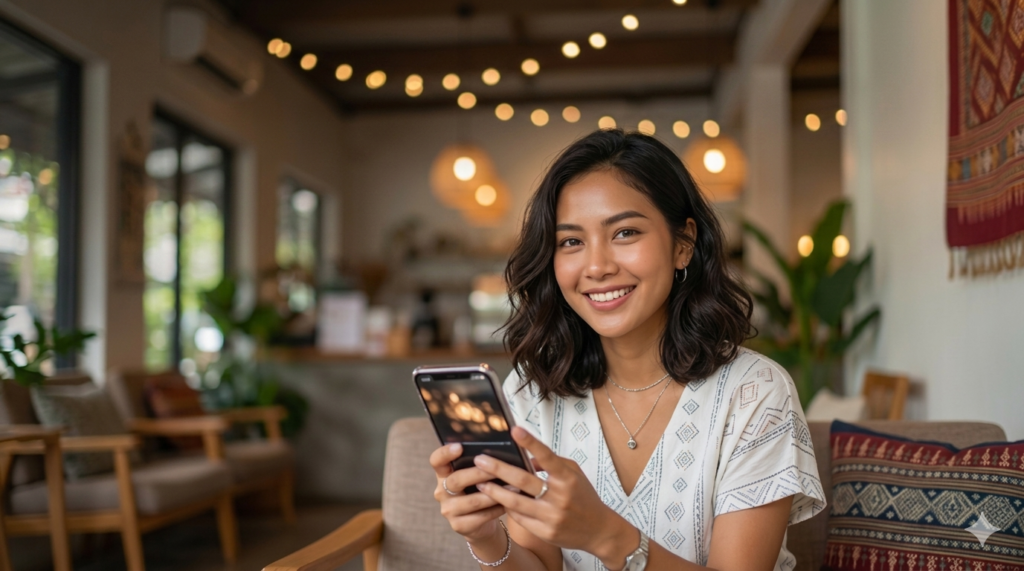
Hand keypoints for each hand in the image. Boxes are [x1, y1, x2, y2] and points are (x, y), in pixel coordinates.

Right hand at [429, 443, 506, 541]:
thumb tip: (498, 452)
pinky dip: (496, 509)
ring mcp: (448, 510)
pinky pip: (480, 516)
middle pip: (456, 480)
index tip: (460, 446)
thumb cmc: (479, 491)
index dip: (445, 453)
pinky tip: (509, 504)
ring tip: (513, 487)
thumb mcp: (475, 477)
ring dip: (494, 494)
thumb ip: (479, 465)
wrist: (480, 523)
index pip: (436, 461)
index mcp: (443, 474)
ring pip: (471, 501)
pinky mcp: (458, 525)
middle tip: (497, 469)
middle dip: (478, 474)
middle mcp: (441, 492)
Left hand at [473, 426, 633, 564]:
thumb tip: (526, 457)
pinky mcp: (545, 532)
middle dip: (498, 469)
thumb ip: (552, 463)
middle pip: (523, 480)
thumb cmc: (584, 497)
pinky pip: (520, 518)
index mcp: (568, 478)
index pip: (547, 457)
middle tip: (480, 460)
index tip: (515, 430)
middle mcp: (559, 496)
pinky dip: (507, 508)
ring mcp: (551, 516)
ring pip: (515, 502)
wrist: (599, 531)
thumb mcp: (574, 474)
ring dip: (495, 492)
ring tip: (480, 483)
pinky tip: (496, 500)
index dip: (531, 443)